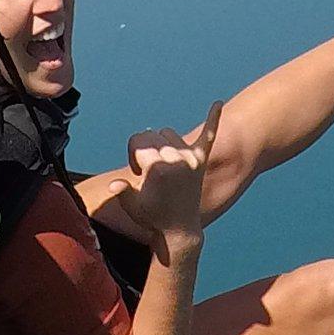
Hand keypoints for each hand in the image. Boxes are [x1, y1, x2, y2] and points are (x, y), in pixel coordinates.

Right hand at [105, 102, 220, 259]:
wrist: (179, 230)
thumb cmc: (152, 217)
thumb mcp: (132, 205)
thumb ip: (122, 191)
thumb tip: (114, 185)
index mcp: (158, 167)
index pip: (138, 141)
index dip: (133, 156)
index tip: (138, 174)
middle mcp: (176, 159)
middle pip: (152, 135)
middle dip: (145, 150)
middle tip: (148, 174)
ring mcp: (191, 159)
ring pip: (169, 134)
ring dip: (162, 144)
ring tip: (163, 165)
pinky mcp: (201, 160)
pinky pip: (209, 135)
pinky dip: (213, 119)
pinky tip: (218, 104)